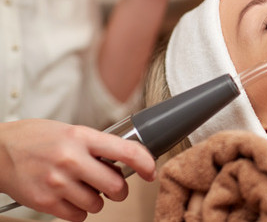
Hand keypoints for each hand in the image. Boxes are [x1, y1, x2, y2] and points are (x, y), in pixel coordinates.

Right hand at [0, 119, 155, 221]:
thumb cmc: (38, 138)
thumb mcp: (72, 131)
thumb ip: (97, 145)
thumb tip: (128, 161)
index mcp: (82, 137)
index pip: (125, 151)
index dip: (145, 163)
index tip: (151, 171)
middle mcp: (71, 159)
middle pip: (116, 186)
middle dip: (118, 189)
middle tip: (111, 185)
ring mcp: (58, 182)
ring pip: (98, 204)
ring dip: (96, 200)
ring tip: (81, 187)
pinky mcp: (45, 202)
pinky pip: (78, 216)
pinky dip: (79, 211)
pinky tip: (69, 197)